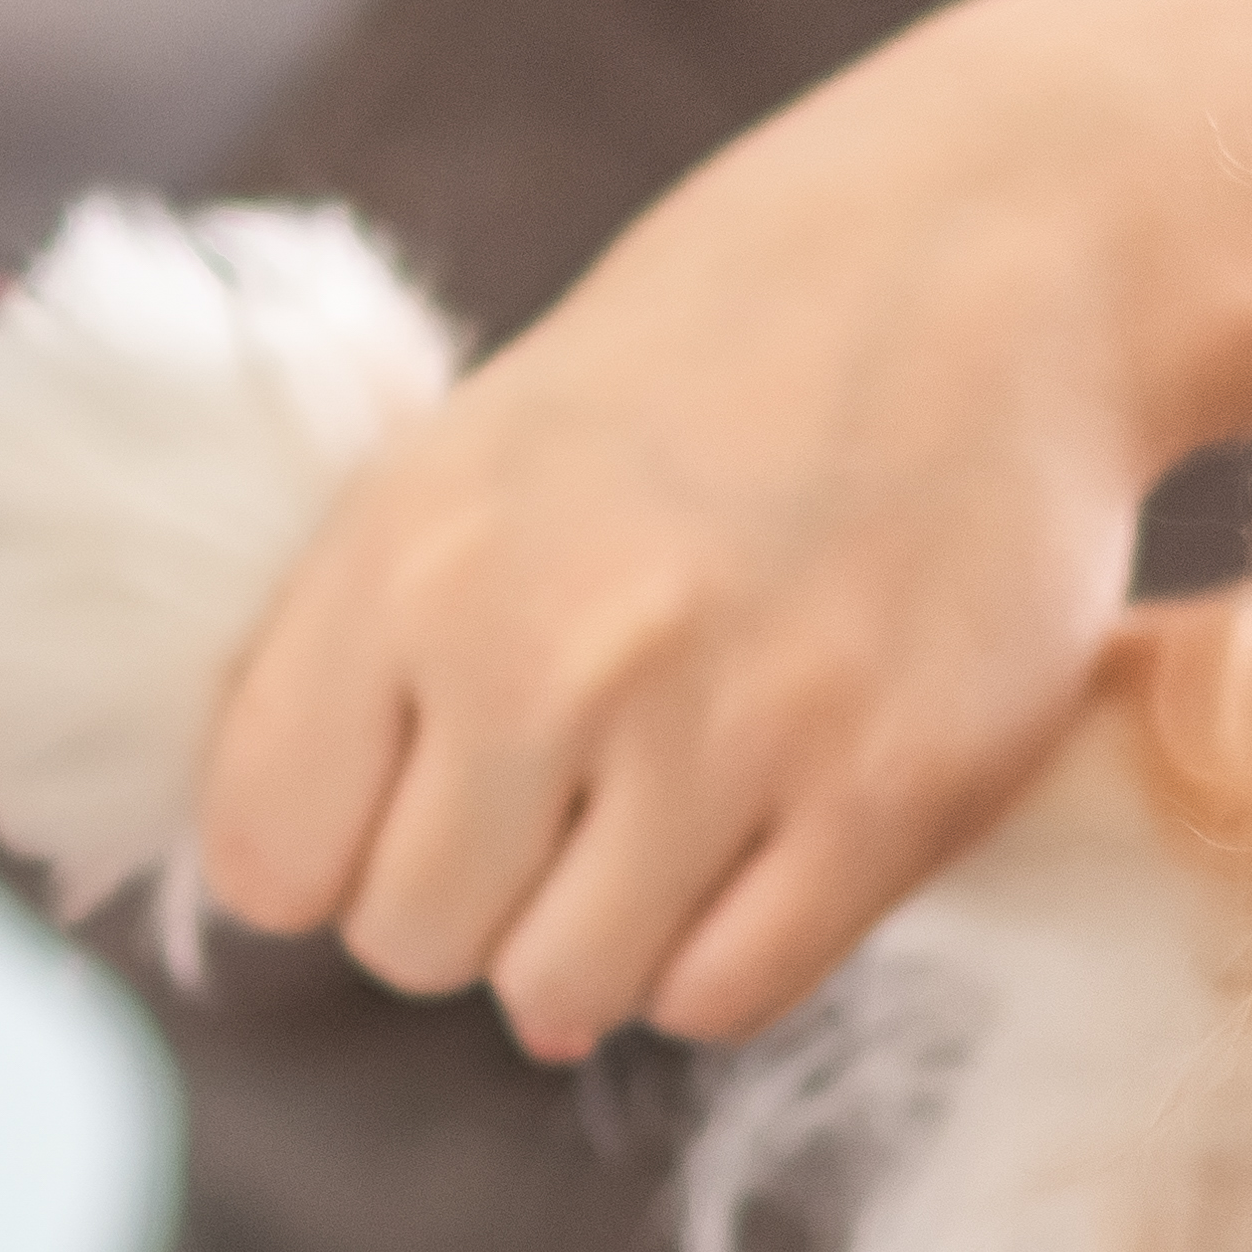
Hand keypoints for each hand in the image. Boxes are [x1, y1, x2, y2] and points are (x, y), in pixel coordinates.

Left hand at [191, 49, 1182, 1062]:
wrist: (986, 252)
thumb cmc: (708, 361)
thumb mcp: (473, 454)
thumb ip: (373, 656)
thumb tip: (333, 901)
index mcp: (412, 556)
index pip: (265, 857)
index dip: (329, 849)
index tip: (405, 789)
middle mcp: (549, 654)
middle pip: (411, 942)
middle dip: (469, 896)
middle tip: (561, 789)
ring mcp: (724, 733)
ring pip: (562, 992)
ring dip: (596, 937)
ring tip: (658, 812)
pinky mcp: (885, 797)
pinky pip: (724, 999)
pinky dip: (721, 951)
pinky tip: (755, 836)